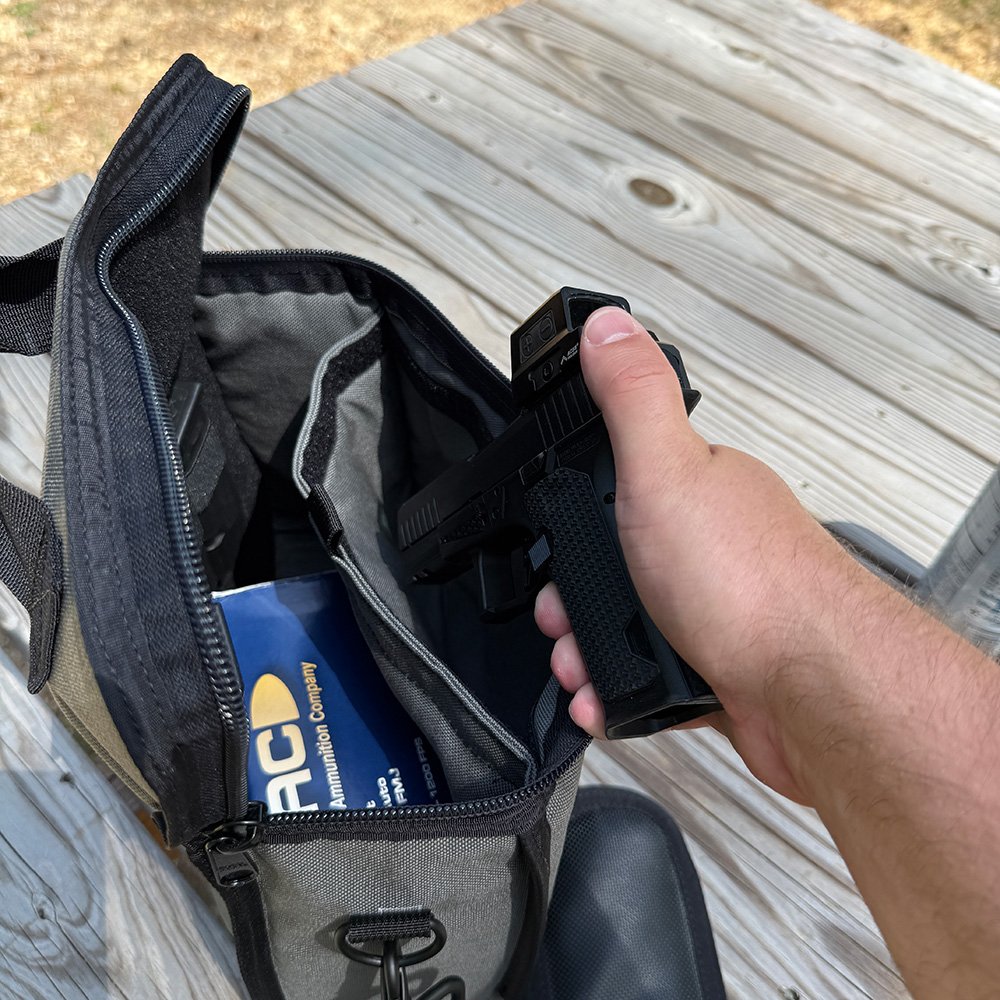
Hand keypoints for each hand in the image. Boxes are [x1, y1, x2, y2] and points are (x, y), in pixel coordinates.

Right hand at [534, 306, 884, 803]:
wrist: (811, 693)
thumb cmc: (752, 582)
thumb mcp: (667, 470)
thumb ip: (632, 398)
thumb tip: (609, 326)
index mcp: (699, 487)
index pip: (617, 488)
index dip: (574, 520)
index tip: (556, 548)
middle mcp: (709, 546)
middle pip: (613, 565)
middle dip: (574, 599)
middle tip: (563, 617)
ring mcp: (715, 609)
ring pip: (626, 626)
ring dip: (588, 652)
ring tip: (578, 667)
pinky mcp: (717, 669)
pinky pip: (649, 677)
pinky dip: (618, 691)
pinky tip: (604, 698)